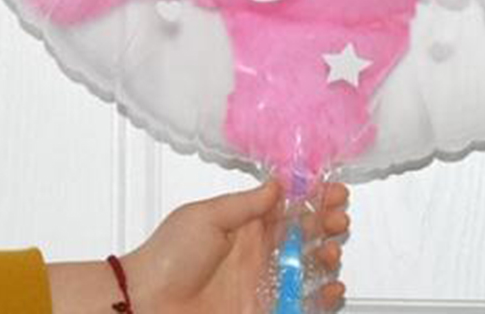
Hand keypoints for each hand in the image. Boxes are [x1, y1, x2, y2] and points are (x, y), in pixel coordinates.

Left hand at [47, 179, 348, 313]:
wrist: (147, 304)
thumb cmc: (169, 255)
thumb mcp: (207, 216)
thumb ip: (246, 204)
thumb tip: (278, 183)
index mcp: (245, 225)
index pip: (287, 206)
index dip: (312, 196)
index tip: (332, 189)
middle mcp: (259, 252)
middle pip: (304, 235)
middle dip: (327, 223)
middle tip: (337, 218)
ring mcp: (263, 283)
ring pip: (308, 267)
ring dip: (328, 255)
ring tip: (332, 250)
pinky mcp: (264, 310)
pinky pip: (302, 304)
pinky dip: (323, 297)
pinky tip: (333, 287)